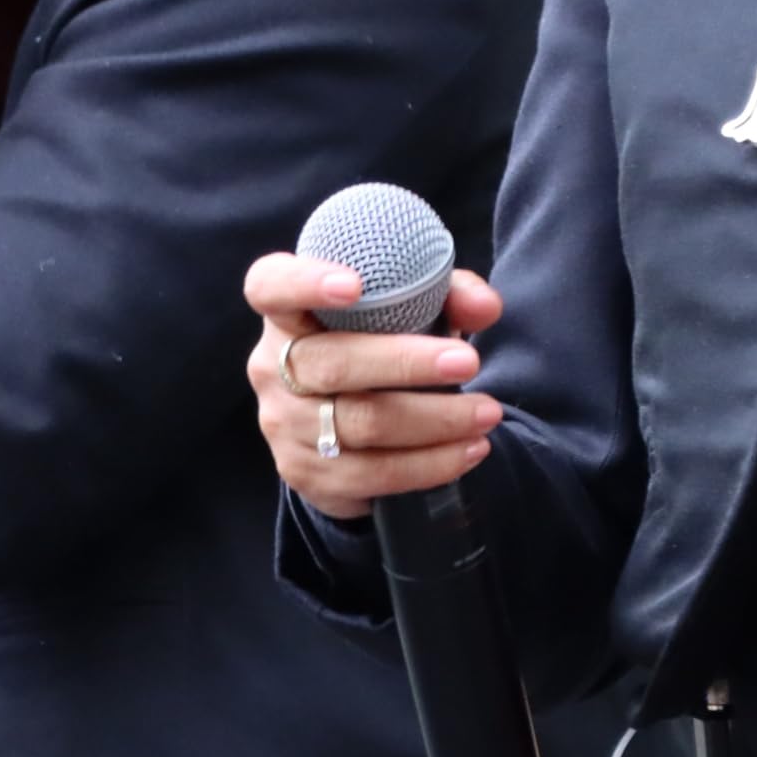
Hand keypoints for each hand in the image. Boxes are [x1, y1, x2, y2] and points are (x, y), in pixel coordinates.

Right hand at [242, 255, 506, 522]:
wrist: (343, 428)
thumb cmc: (378, 349)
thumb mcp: (410, 311)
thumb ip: (448, 296)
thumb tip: (485, 308)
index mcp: (287, 315)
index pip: (270, 287)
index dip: (302, 283)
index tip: (353, 286)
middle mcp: (271, 367)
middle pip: (332, 364)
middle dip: (406, 363)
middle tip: (468, 362)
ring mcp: (283, 423)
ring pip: (359, 423)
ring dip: (434, 421)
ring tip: (487, 414)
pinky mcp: (303, 471)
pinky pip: (370, 473)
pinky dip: (428, 464)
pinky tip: (467, 451)